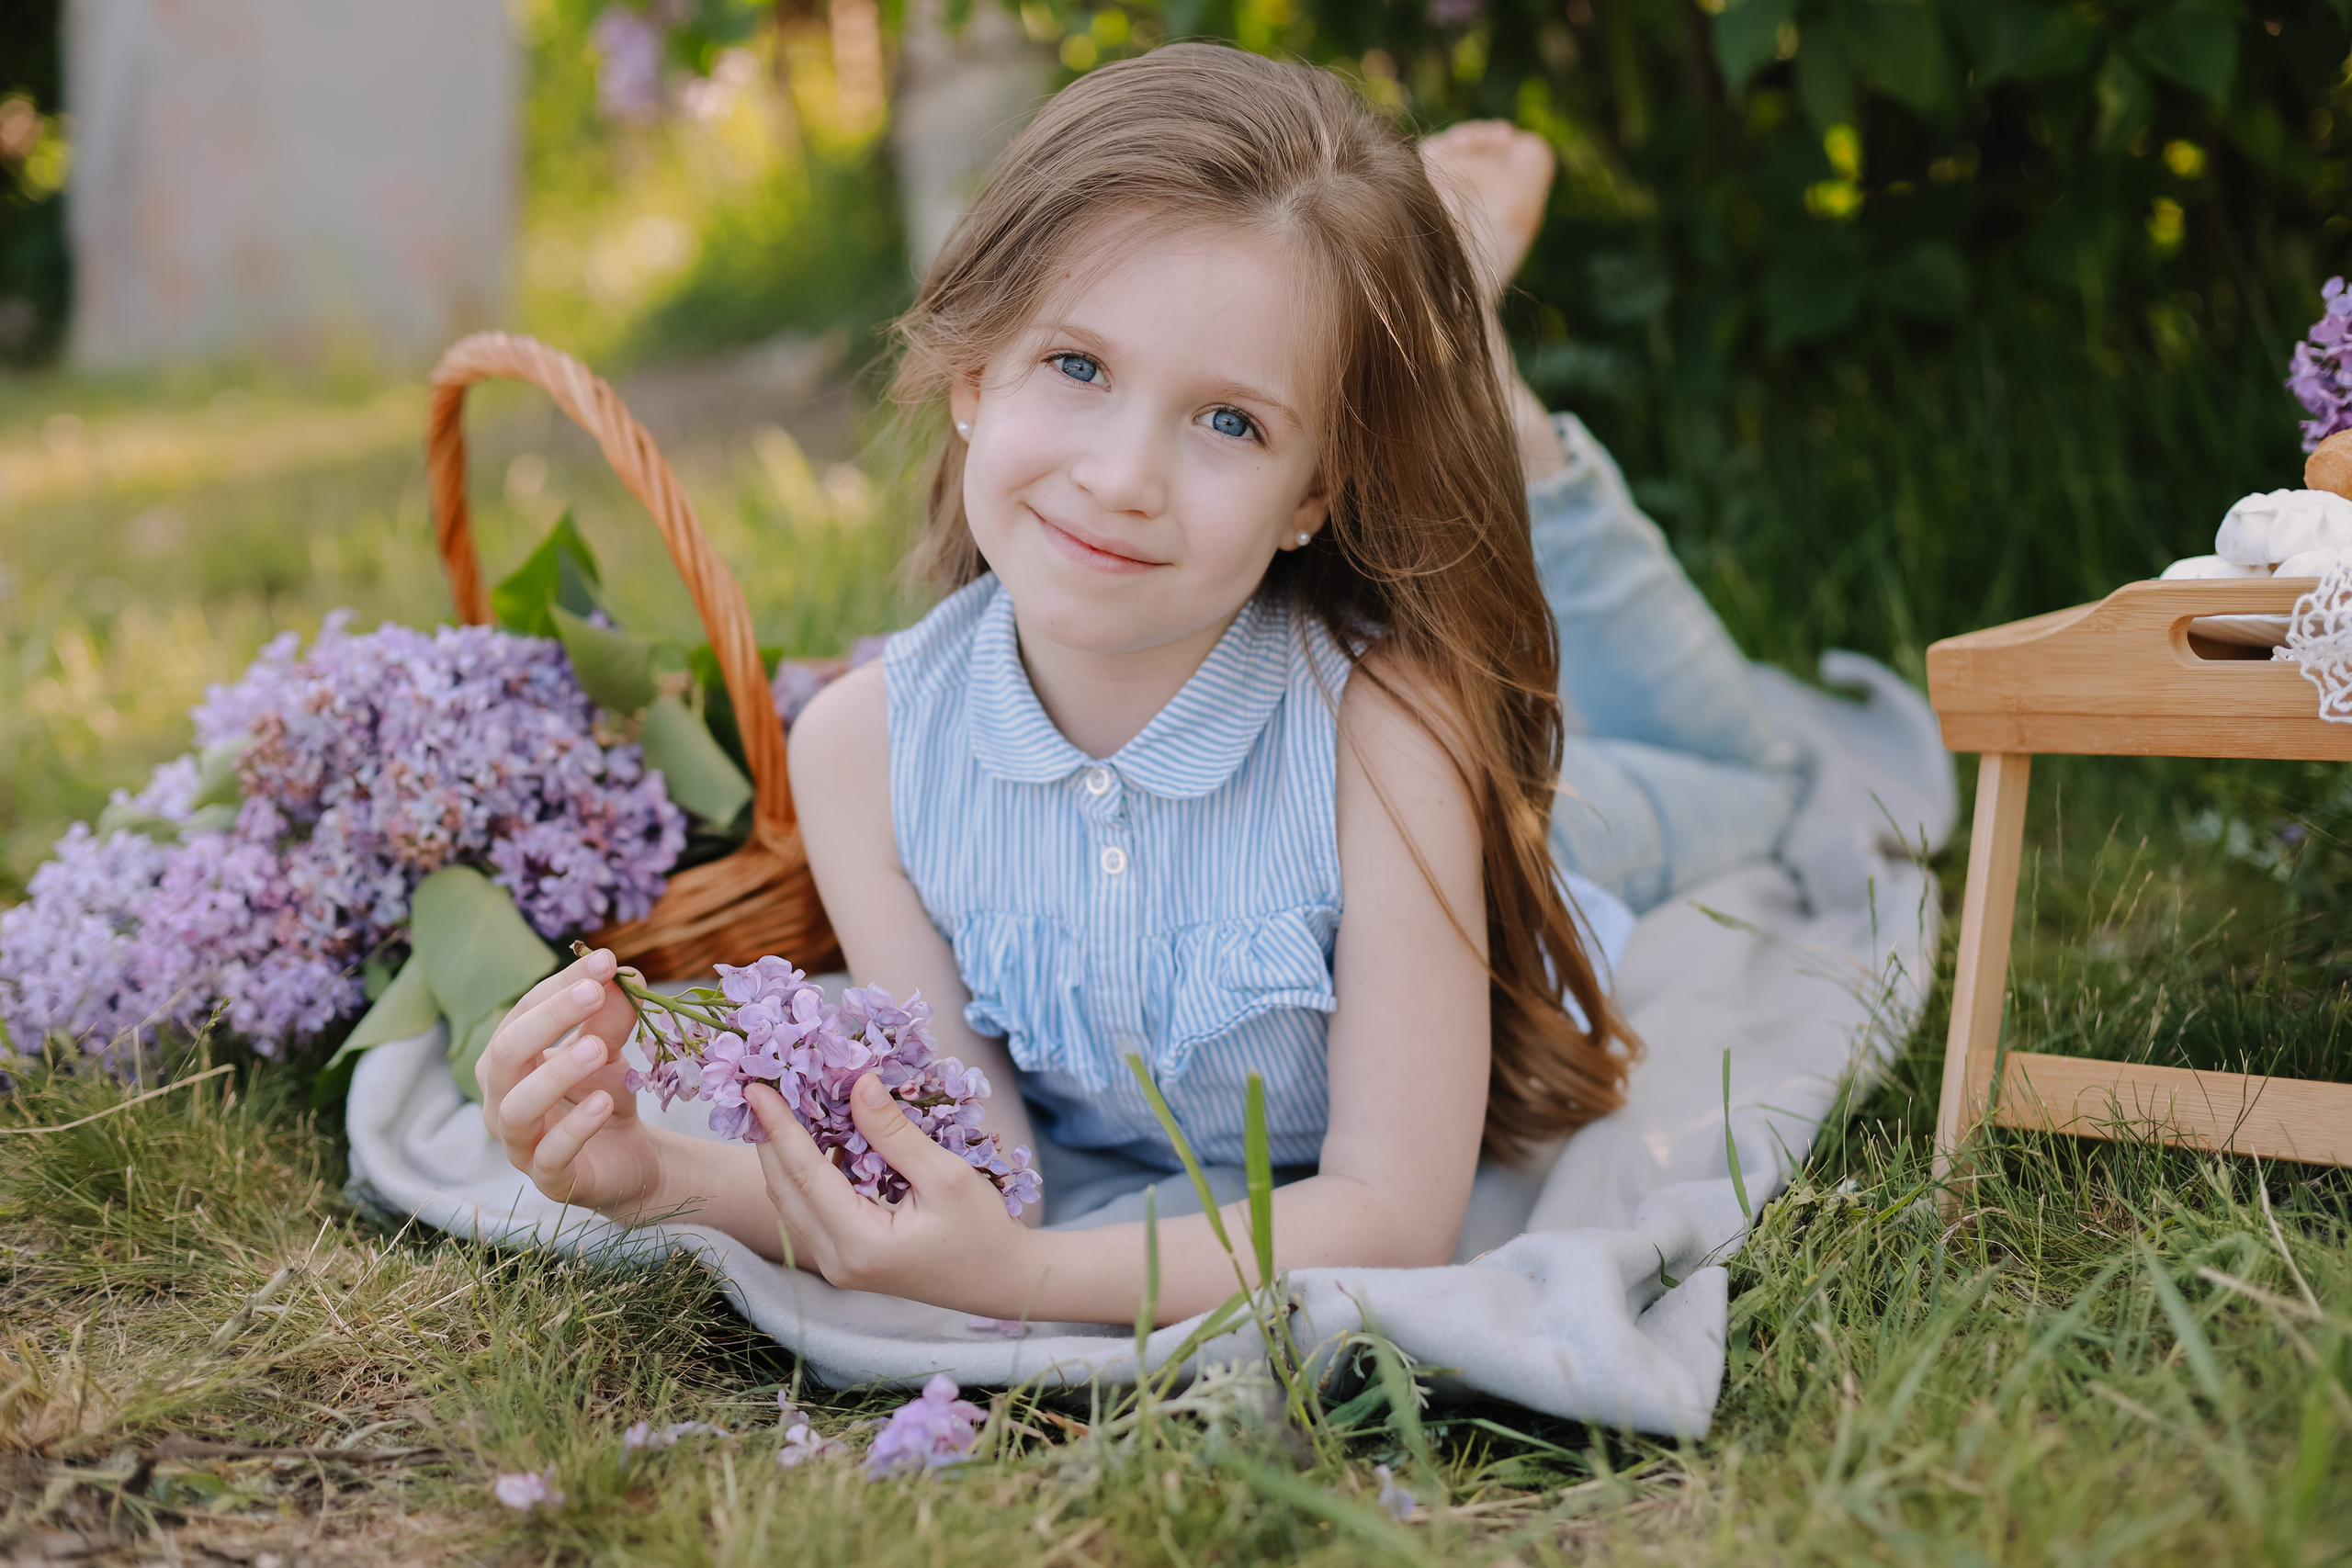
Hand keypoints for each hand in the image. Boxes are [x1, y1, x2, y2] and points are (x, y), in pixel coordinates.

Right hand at [478, 947, 664, 1214]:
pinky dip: (575, 1127)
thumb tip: (623, 974)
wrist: (627, 1157)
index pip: (523, 1012)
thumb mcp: (609, 1050)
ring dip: (556, 1073)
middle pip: (505, 1053)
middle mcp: (500, 1098)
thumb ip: (610, 1017)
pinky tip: (604, 1102)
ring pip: (517, 1107)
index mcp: (507, 1059)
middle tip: (594, 993)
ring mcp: (518, 1142)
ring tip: (597, 1049)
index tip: (605, 961)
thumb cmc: (601, 1094)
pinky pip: (549, 1154)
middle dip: (548, 1020)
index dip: (561, 986)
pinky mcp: (548, 1178)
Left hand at [746, 1073, 1041, 1315]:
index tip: (755, 1087)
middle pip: (784, 1189)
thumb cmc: (983, 1230)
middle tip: (762, 1086)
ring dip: (783, 1153)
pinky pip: (809, 1210)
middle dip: (770, 1136)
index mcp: (860, 1242)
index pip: (804, 1174)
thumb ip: (895, 1133)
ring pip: (791, 1201)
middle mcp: (837, 1261)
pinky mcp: (844, 1261)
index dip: (778, 1126)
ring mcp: (837, 1265)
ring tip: (783, 1104)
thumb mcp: (945, 1175)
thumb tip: (858, 1085)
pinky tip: (818, 1137)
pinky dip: (805, 1172)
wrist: (1000, 1282)